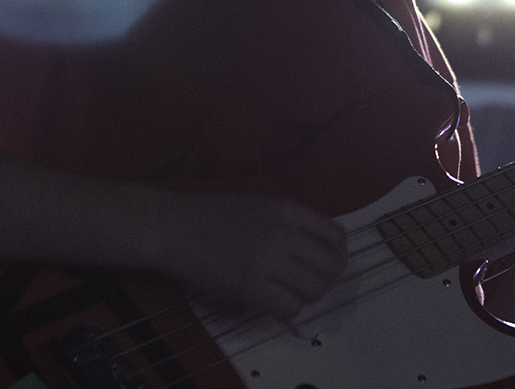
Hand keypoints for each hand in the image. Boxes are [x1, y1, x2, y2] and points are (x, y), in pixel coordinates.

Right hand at [145, 191, 346, 320]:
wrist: (176, 228)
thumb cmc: (215, 217)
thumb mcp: (261, 205)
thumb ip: (292, 222)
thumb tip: (322, 247)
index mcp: (287, 209)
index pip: (336, 235)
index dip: (338, 255)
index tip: (327, 264)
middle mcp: (283, 232)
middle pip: (331, 265)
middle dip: (327, 280)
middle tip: (311, 285)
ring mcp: (267, 260)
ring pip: (315, 288)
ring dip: (309, 297)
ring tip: (292, 295)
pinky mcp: (251, 287)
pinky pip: (289, 306)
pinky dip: (289, 310)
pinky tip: (275, 304)